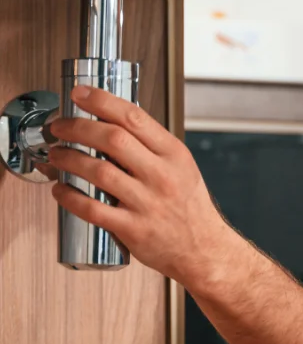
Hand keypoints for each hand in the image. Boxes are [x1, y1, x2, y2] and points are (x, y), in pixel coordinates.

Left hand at [48, 86, 235, 286]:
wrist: (204, 249)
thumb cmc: (190, 208)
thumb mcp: (182, 167)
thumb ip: (152, 146)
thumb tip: (111, 122)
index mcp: (174, 154)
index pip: (135, 117)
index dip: (102, 101)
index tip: (80, 94)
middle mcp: (163, 176)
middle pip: (113, 139)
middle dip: (77, 127)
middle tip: (61, 127)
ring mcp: (148, 203)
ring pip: (98, 171)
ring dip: (68, 159)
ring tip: (57, 155)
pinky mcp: (133, 229)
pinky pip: (92, 209)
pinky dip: (69, 196)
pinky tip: (60, 189)